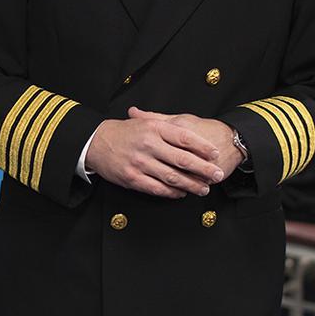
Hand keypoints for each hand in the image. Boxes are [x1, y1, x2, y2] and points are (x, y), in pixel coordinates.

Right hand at [85, 109, 224, 198]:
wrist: (97, 142)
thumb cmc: (125, 132)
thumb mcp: (146, 122)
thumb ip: (168, 125)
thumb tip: (194, 134)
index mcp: (154, 128)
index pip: (185, 138)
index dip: (203, 147)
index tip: (216, 154)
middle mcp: (149, 145)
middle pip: (183, 160)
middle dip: (204, 169)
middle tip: (217, 175)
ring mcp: (140, 163)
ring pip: (173, 177)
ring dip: (191, 184)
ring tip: (204, 188)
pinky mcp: (133, 178)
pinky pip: (157, 188)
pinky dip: (172, 192)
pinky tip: (182, 193)